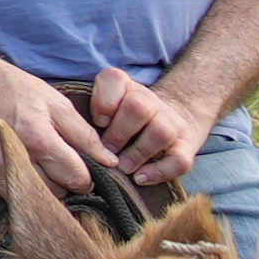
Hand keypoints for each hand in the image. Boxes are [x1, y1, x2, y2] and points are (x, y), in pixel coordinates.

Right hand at [0, 42, 116, 205]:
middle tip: (54, 164)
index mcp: (38, 138)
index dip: (84, 177)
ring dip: (36, 187)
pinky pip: (1, 197)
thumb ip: (84, 135)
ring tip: (30, 161)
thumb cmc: (12, 87)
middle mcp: (11, 159)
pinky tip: (6, 163)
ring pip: (28, 199)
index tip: (81, 171)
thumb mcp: (54, 102)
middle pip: (54, 194)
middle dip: (61, 183)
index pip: (76, 180)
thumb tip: (110, 162)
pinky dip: (9, 186)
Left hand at [78, 70, 204, 194]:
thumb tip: (73, 141)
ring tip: (123, 168)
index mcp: (126, 87)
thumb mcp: (104, 107)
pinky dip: (159, 172)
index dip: (104, 101)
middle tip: (106, 152)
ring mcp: (171, 123)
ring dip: (138, 153)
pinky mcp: (186, 146)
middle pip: (139, 107)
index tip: (98, 122)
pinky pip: (180, 160)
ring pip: (161, 132)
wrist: (170, 119)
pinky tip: (140, 179)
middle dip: (119, 133)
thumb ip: (87, 113)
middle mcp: (151, 101)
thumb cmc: (123, 120)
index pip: (115, 79)